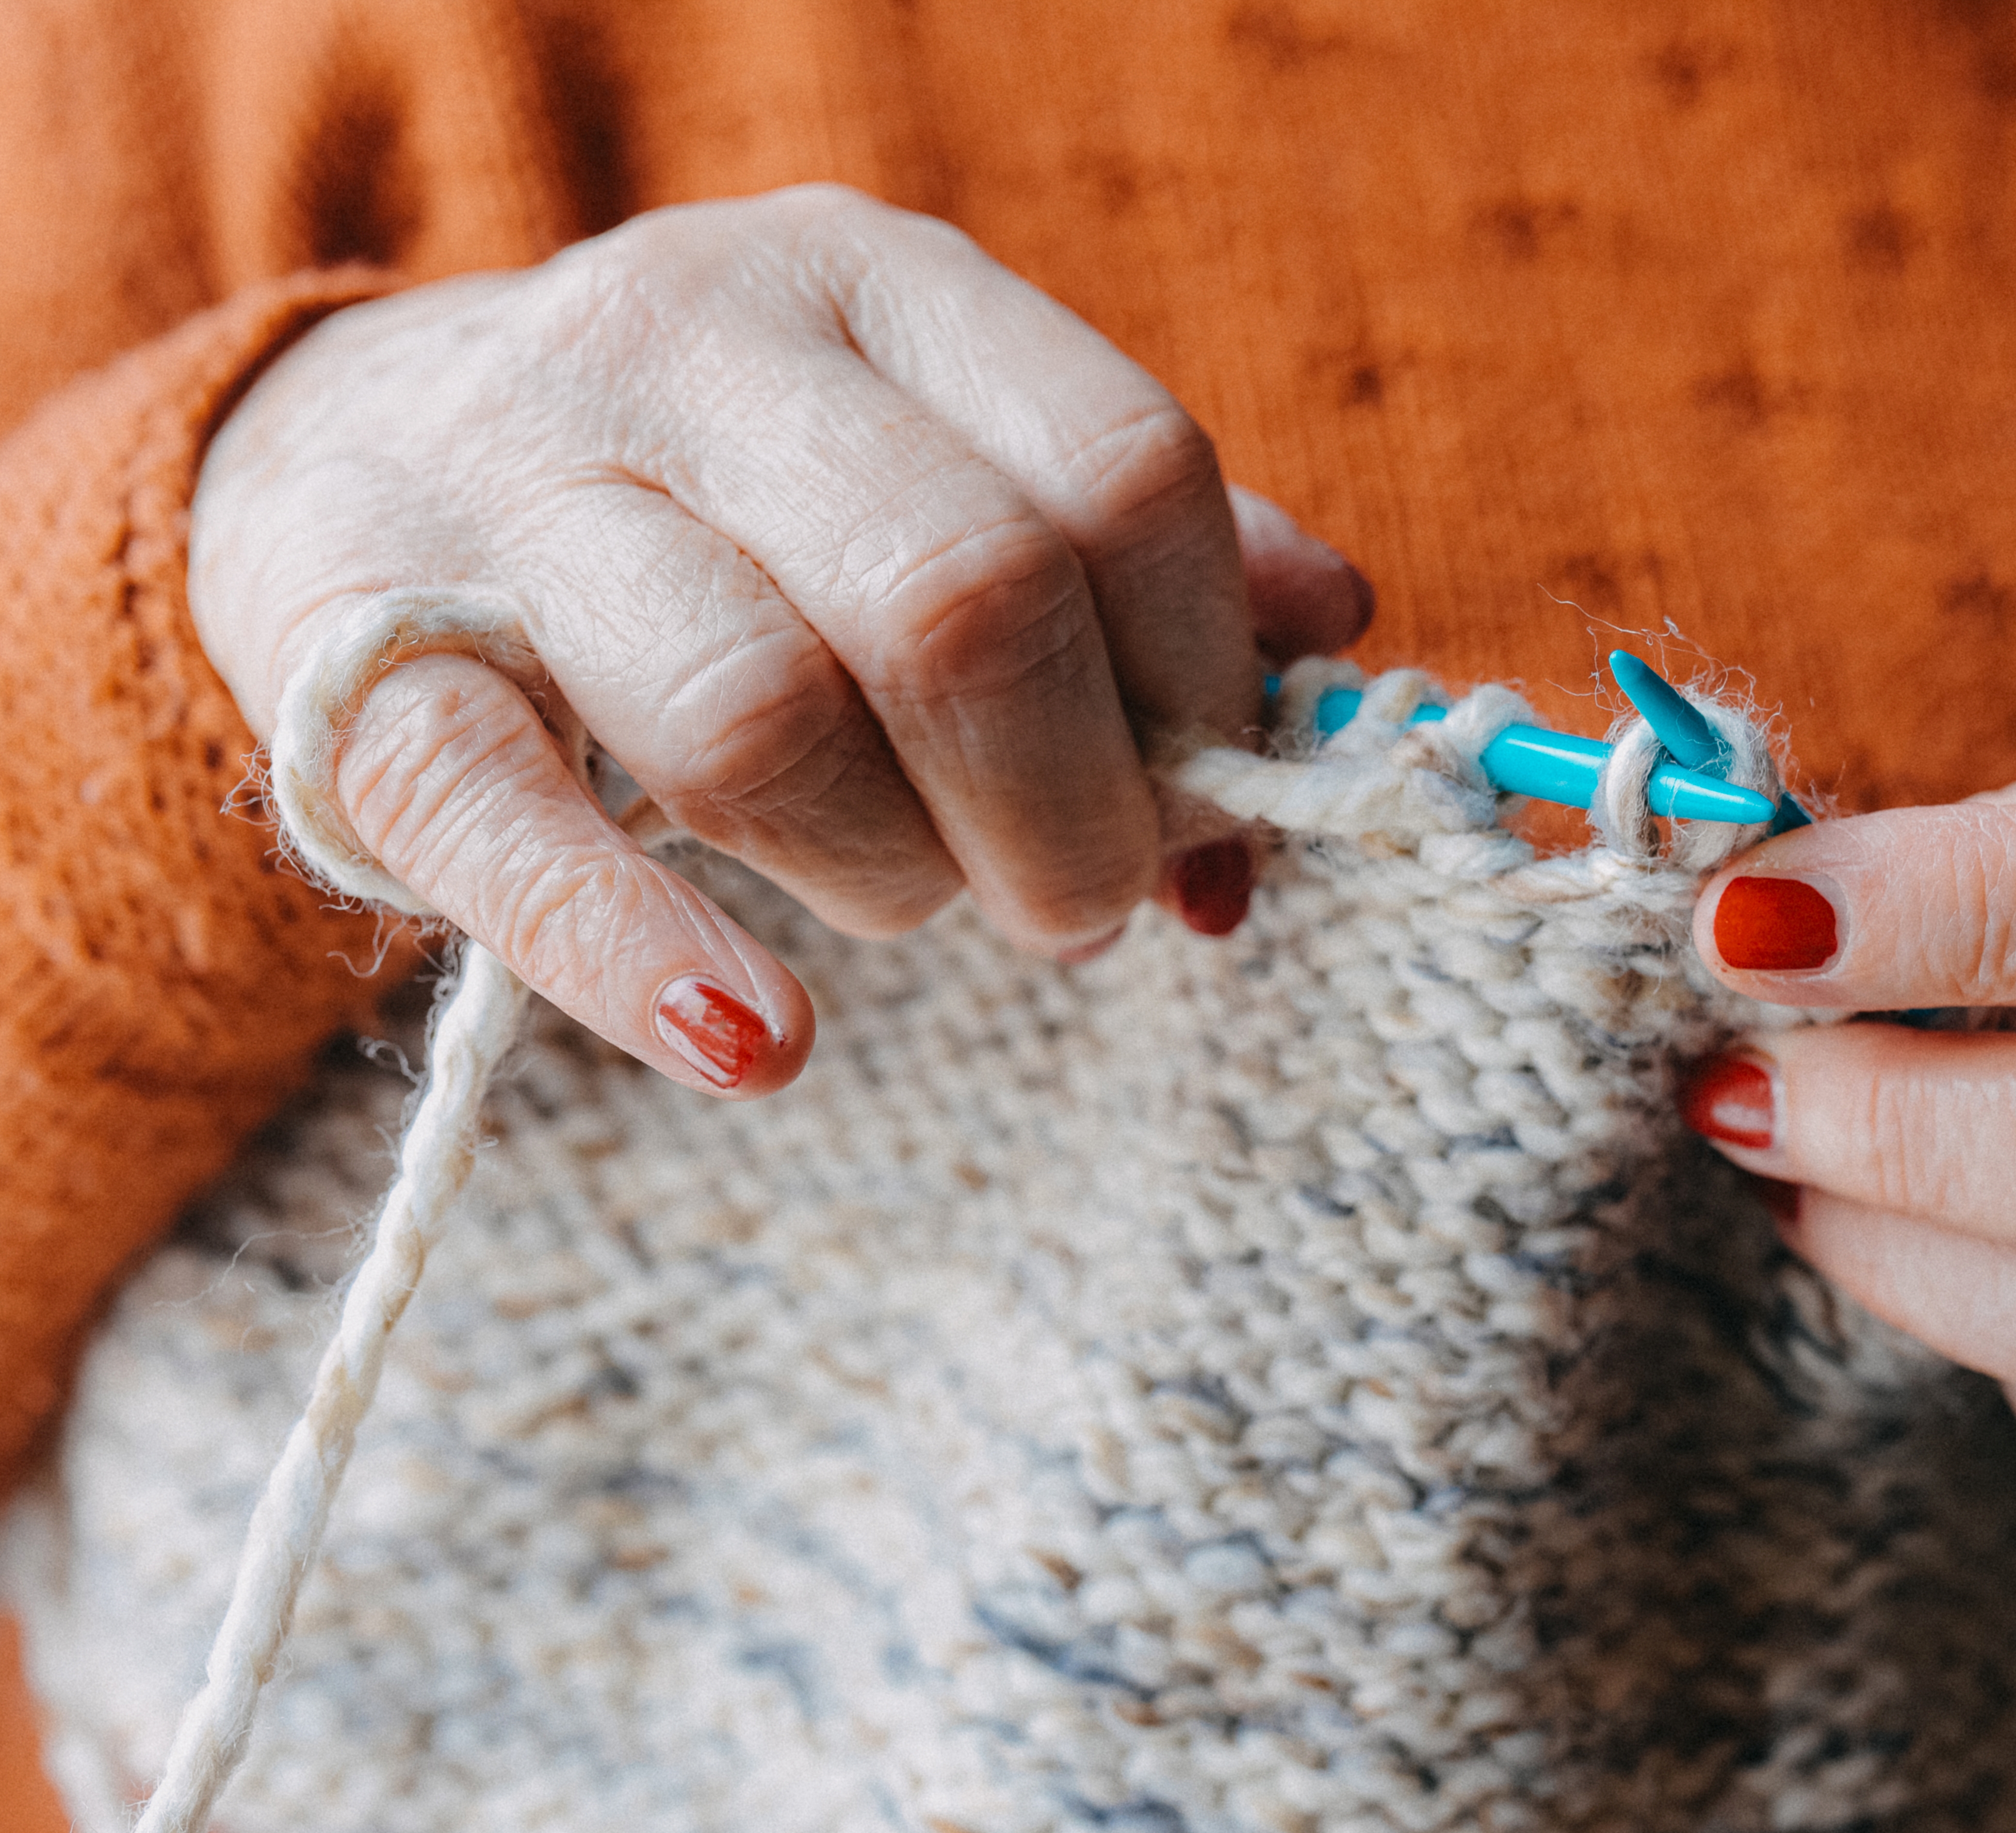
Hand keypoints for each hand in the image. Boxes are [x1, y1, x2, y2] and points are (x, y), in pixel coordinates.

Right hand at [190, 185, 1371, 1096]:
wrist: (360, 461)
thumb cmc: (729, 506)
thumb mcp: (936, 460)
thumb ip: (1136, 554)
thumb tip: (1335, 644)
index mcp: (875, 286)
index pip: (1121, 472)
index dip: (1206, 675)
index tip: (1211, 794)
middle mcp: (694, 345)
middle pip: (964, 596)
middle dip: (1073, 806)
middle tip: (1080, 902)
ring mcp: (510, 487)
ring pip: (767, 713)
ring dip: (892, 871)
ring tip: (910, 897)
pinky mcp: (362, 653)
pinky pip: (515, 822)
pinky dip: (648, 955)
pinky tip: (757, 1042)